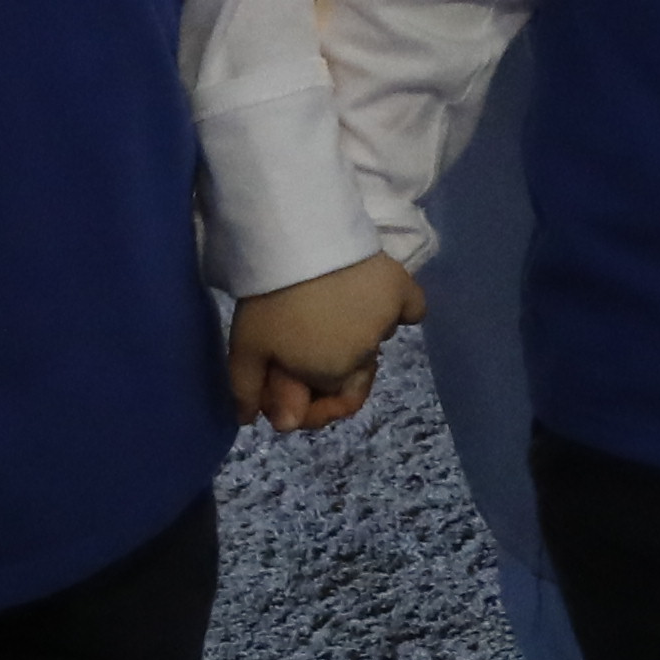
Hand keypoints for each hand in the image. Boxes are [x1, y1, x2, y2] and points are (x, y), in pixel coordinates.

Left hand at [228, 253, 419, 431]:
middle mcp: (367, 354)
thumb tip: (251, 421)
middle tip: (310, 343)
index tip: (292, 384)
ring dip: (360, 335)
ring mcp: (388, 321)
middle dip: (337, 369)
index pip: (336, 402)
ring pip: (379, 339)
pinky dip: (402, 311)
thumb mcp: (246, 347)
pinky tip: (382, 302)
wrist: (295, 238)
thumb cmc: (269, 298)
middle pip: (359, 373)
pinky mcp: (403, 288)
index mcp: (334, 374)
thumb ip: (249, 390)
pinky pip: (412, 310)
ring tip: (332, 311)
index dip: (314, 401)